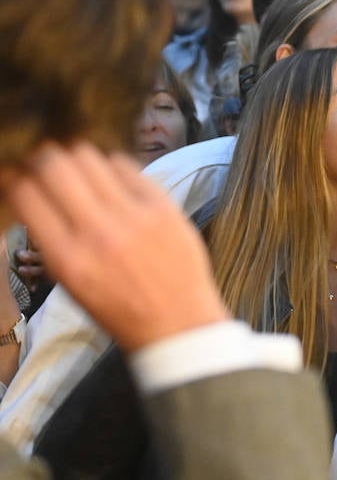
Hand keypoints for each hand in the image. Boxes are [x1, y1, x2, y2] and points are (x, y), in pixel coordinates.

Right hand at [4, 144, 229, 352]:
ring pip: (89, 157)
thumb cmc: (118, 308)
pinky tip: (112, 180)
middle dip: (41, 158)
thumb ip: (50, 239)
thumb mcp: (70, 283)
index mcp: (66, 258)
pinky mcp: (164, 206)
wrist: (178, 322)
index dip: (14, 177)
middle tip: (45, 165)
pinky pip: (126, 166)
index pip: (25, 195)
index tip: (16, 174)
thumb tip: (30, 193)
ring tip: (79, 171)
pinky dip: (111, 167)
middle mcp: (97, 232)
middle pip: (54, 164)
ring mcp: (134, 216)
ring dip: (76, 158)